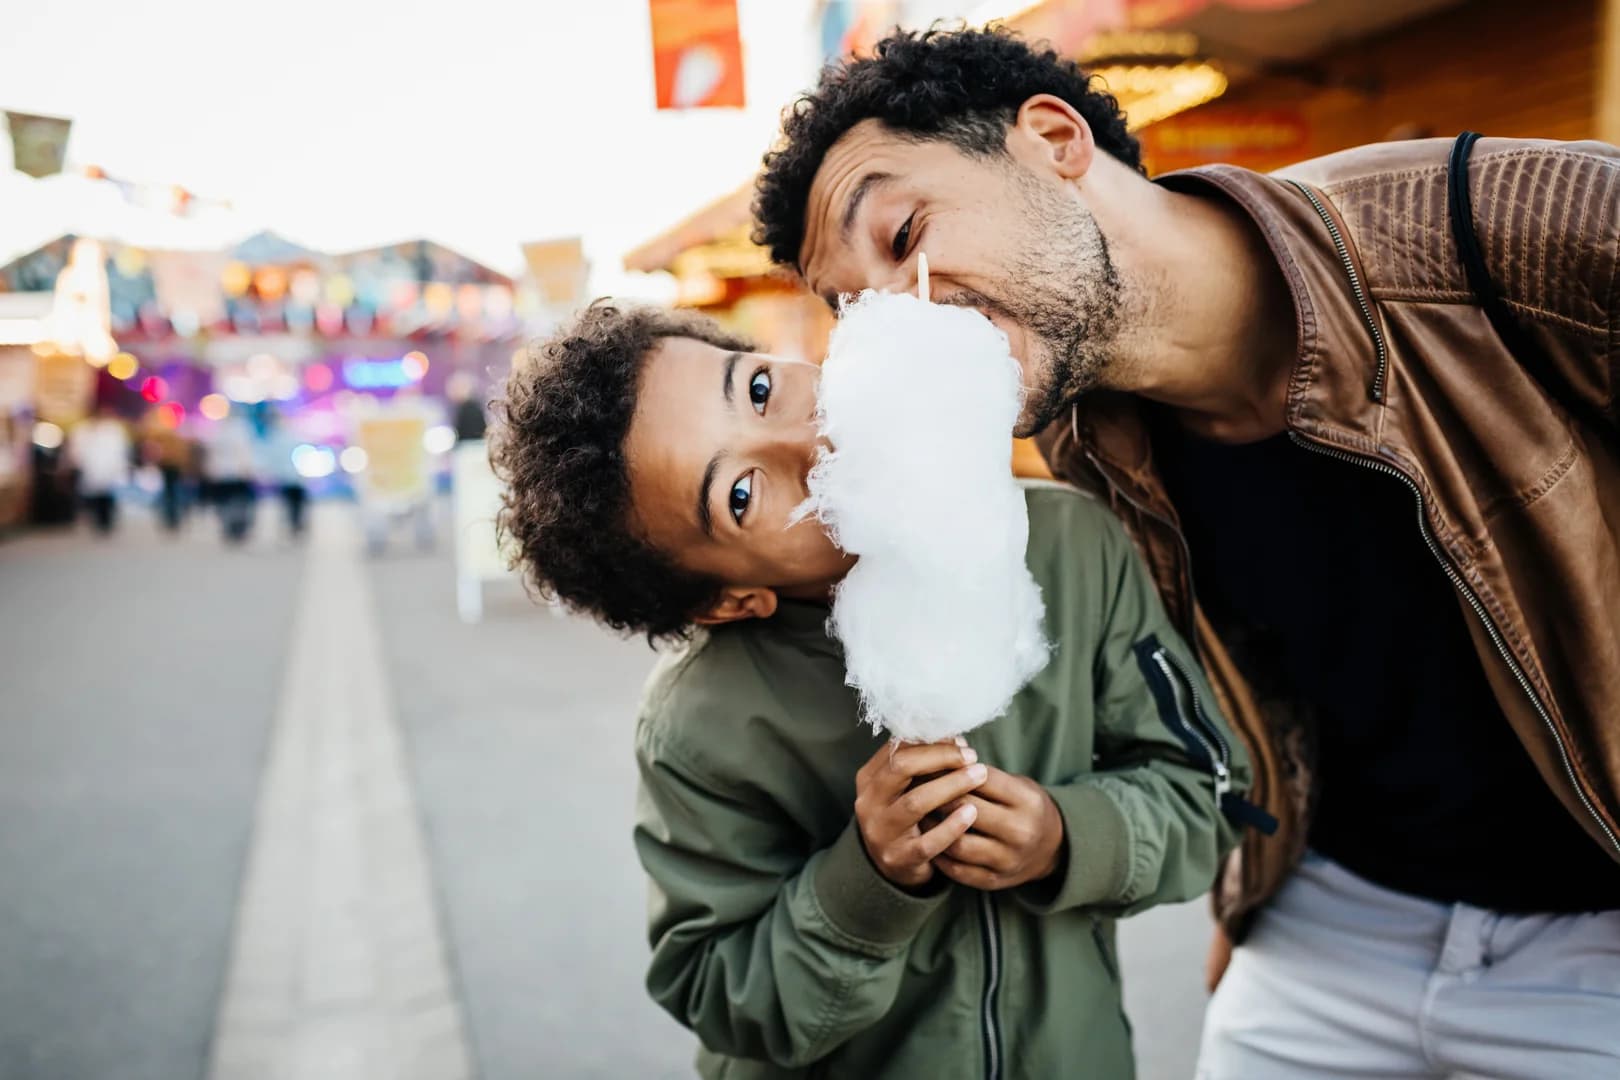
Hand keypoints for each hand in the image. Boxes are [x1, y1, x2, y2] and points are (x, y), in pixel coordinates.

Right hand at [855, 738, 987, 889]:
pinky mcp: (899, 858)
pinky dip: (951, 826)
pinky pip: (928, 842)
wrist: (893, 865)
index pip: (897, 749)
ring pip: (916, 802)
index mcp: (868, 779)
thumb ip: (920, 763)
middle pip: (902, 768)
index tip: (961, 742)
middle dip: (941, 757)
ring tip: (979, 776)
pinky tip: (971, 813)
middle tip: (972, 757)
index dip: (931, 741)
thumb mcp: (902, 787)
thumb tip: (957, 739)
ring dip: (951, 785)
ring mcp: (881, 832)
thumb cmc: (905, 815)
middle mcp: (868, 804)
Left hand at [933, 766, 1064, 890]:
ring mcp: (1008, 859)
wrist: (1052, 849)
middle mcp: (1020, 831)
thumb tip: (938, 759)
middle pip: (966, 808)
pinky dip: (938, 854)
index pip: (980, 778)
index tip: (929, 763)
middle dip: (937, 794)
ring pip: (958, 843)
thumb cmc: (1024, 807)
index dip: (951, 768)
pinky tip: (929, 839)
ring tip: (920, 814)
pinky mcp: (994, 881)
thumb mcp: (1016, 784)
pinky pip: (957, 870)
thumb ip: (982, 775)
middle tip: (917, 786)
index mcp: (1027, 800)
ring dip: (933, 827)